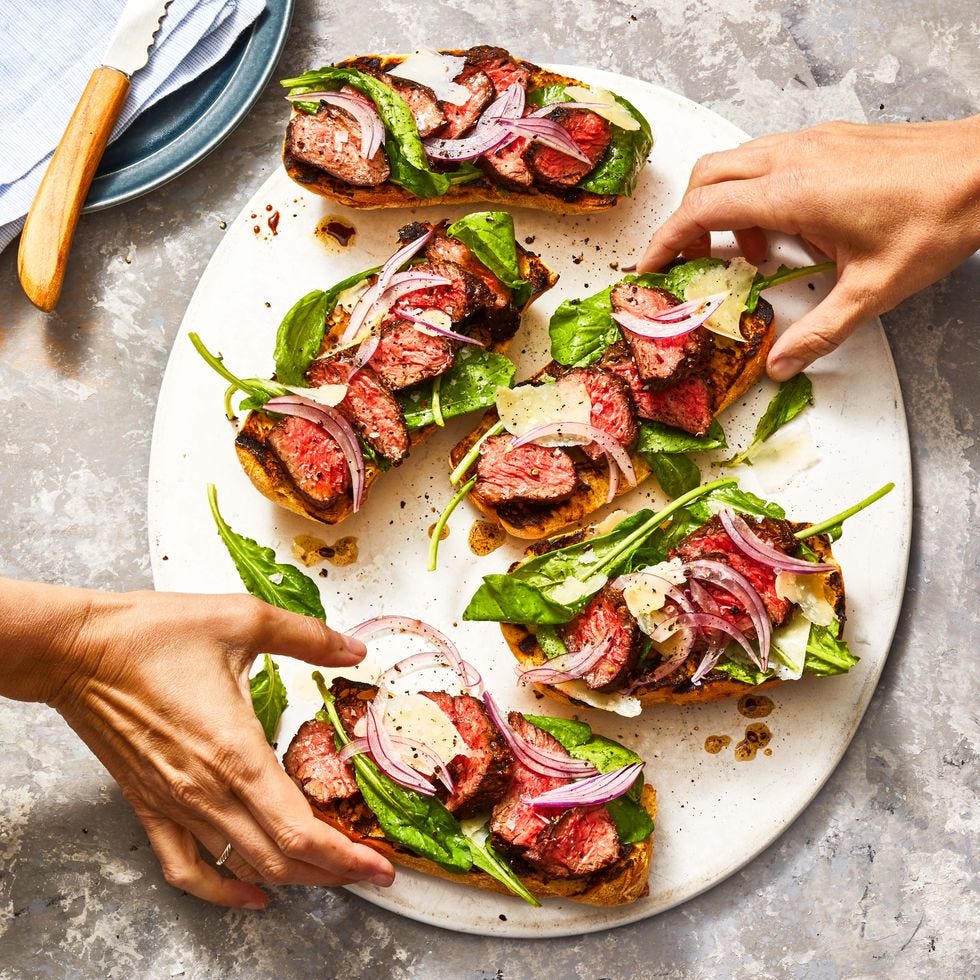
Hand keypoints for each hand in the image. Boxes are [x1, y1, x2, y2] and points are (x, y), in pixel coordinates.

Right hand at [1, 580, 394, 908]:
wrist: (79, 649)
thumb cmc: (154, 633)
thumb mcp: (244, 619)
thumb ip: (308, 637)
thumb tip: (354, 650)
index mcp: (235, 753)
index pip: (300, 831)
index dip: (345, 856)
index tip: (380, 865)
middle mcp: (207, 792)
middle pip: (281, 860)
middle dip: (333, 872)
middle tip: (372, 870)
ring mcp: (175, 805)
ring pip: (242, 867)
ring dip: (292, 878)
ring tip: (331, 874)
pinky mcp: (149, 806)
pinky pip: (185, 867)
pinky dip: (221, 890)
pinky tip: (250, 893)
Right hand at [637, 116, 979, 378]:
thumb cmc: (937, 217)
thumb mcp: (873, 290)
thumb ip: (820, 331)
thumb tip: (782, 364)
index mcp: (794, 192)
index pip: (703, 209)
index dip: (667, 239)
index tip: (650, 266)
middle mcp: (794, 157)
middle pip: (706, 178)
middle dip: (687, 221)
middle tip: (691, 261)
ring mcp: (811, 142)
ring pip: (734, 164)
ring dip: (723, 207)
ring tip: (748, 254)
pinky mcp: (828, 139)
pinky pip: (767, 160)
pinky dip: (755, 194)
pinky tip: (785, 229)